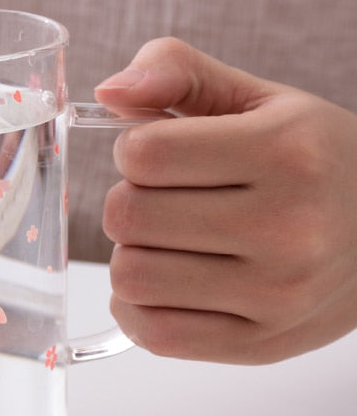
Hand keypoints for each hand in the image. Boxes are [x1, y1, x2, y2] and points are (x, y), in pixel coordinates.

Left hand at [94, 37, 356, 363]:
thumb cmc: (307, 157)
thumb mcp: (253, 97)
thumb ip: (176, 71)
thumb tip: (108, 92)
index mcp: (285, 151)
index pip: (142, 154)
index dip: (133, 148)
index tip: (159, 152)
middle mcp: (288, 227)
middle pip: (128, 216)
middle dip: (131, 200)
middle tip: (166, 198)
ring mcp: (277, 295)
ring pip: (130, 276)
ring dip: (133, 252)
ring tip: (171, 239)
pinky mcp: (260, 344)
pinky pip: (152, 334)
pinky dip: (137, 305)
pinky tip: (164, 280)